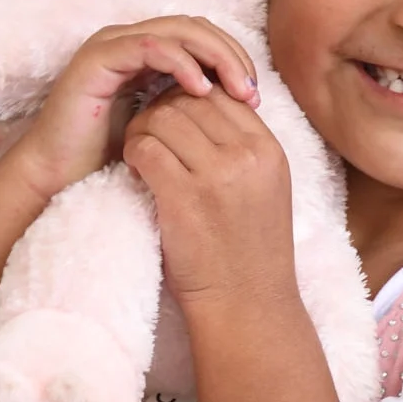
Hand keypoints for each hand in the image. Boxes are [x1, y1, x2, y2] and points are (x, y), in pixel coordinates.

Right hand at [11, 16, 260, 200]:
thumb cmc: (113, 159)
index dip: (235, 58)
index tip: (256, 95)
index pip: (204, 37)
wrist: (58, 178)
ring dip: (214, 56)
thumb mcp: (169, 127)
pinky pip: (149, 47)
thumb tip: (246, 99)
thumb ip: (196, 106)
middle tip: (253, 90)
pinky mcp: (98, 57)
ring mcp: (113, 44)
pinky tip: (202, 90)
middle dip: (231, 55)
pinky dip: (181, 63)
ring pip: (178, 31)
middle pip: (196, 27)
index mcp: (149, 53)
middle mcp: (131, 41)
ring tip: (237, 89)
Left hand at [124, 85, 297, 312]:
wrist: (247, 306)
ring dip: (143, 129)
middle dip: (163, 109)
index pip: (223, 94)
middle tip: (149, 131)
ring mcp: (216, 176)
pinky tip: (135, 170)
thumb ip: (242, 149)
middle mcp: (247, 156)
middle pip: (191, 99)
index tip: (176, 119)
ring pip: (164, 117)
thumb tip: (202, 107)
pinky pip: (146, 149)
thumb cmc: (249, 251)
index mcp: (269, 150)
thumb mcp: (264, 189)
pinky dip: (133, 153)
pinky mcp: (183, 198)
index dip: (192, 98)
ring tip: (140, 150)